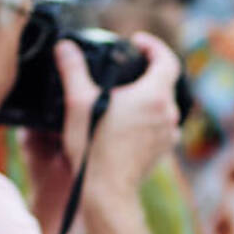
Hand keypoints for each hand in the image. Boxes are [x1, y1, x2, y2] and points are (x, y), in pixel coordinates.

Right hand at [65, 33, 181, 197]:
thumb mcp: (78, 102)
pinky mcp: (162, 151)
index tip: (138, 42)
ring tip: (125, 93)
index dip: (154, 46)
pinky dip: (147, 117)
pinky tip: (126, 120)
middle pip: (165, 82)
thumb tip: (65, 47)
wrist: (107, 191)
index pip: (167, 60)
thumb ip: (72, 69)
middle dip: (148, 70)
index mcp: (155, 96)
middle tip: (128, 64)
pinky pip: (159, 125)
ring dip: (147, 95)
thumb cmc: (94, 147)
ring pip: (163, 105)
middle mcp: (168, 114)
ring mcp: (168, 135)